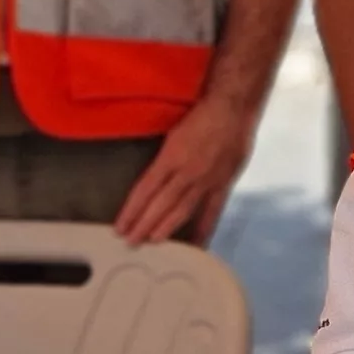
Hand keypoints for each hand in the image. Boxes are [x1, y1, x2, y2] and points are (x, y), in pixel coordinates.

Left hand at [114, 95, 252, 244]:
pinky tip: (195, 244)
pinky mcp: (223, 185)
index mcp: (170, 158)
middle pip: (160, 205)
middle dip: (143, 225)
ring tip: (152, 242)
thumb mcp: (173, 133)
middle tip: (131, 241)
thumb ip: (165, 158)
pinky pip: (212, 211)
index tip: (121, 226)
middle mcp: (185, 173)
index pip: (145, 190)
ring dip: (165, 228)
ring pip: (181, 210)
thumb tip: (154, 177)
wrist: (232, 109)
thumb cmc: (200, 116)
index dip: (131, 210)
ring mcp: (205, 181)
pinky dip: (203, 229)